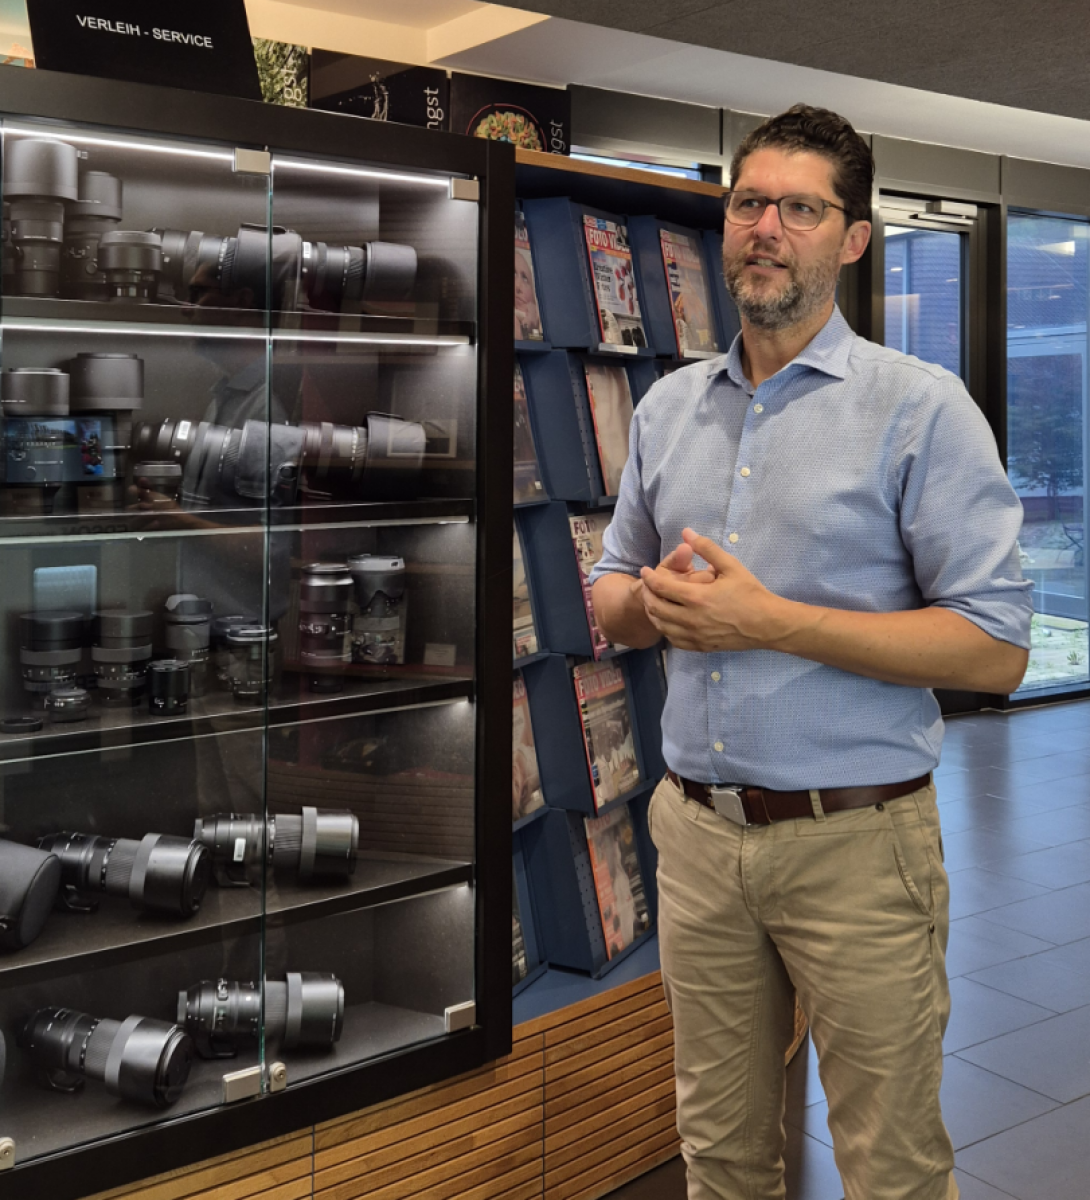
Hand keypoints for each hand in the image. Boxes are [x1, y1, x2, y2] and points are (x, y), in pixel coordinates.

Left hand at [637, 528, 793, 651]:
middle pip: (656, 608)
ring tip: (654, 601)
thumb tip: (686, 532)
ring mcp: (695, 635)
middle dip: (646, 595)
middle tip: (647, 586)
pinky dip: (665, 629)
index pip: (661, 587)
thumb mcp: (731, 566)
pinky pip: (673, 640)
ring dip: (653, 613)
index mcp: (697, 597)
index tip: (645, 570)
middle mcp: (691, 619)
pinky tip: (668, 620)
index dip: (649, 578)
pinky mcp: (700, 646)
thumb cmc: (750, 593)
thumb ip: (707, 548)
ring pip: (661, 626)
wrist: (767, 624)